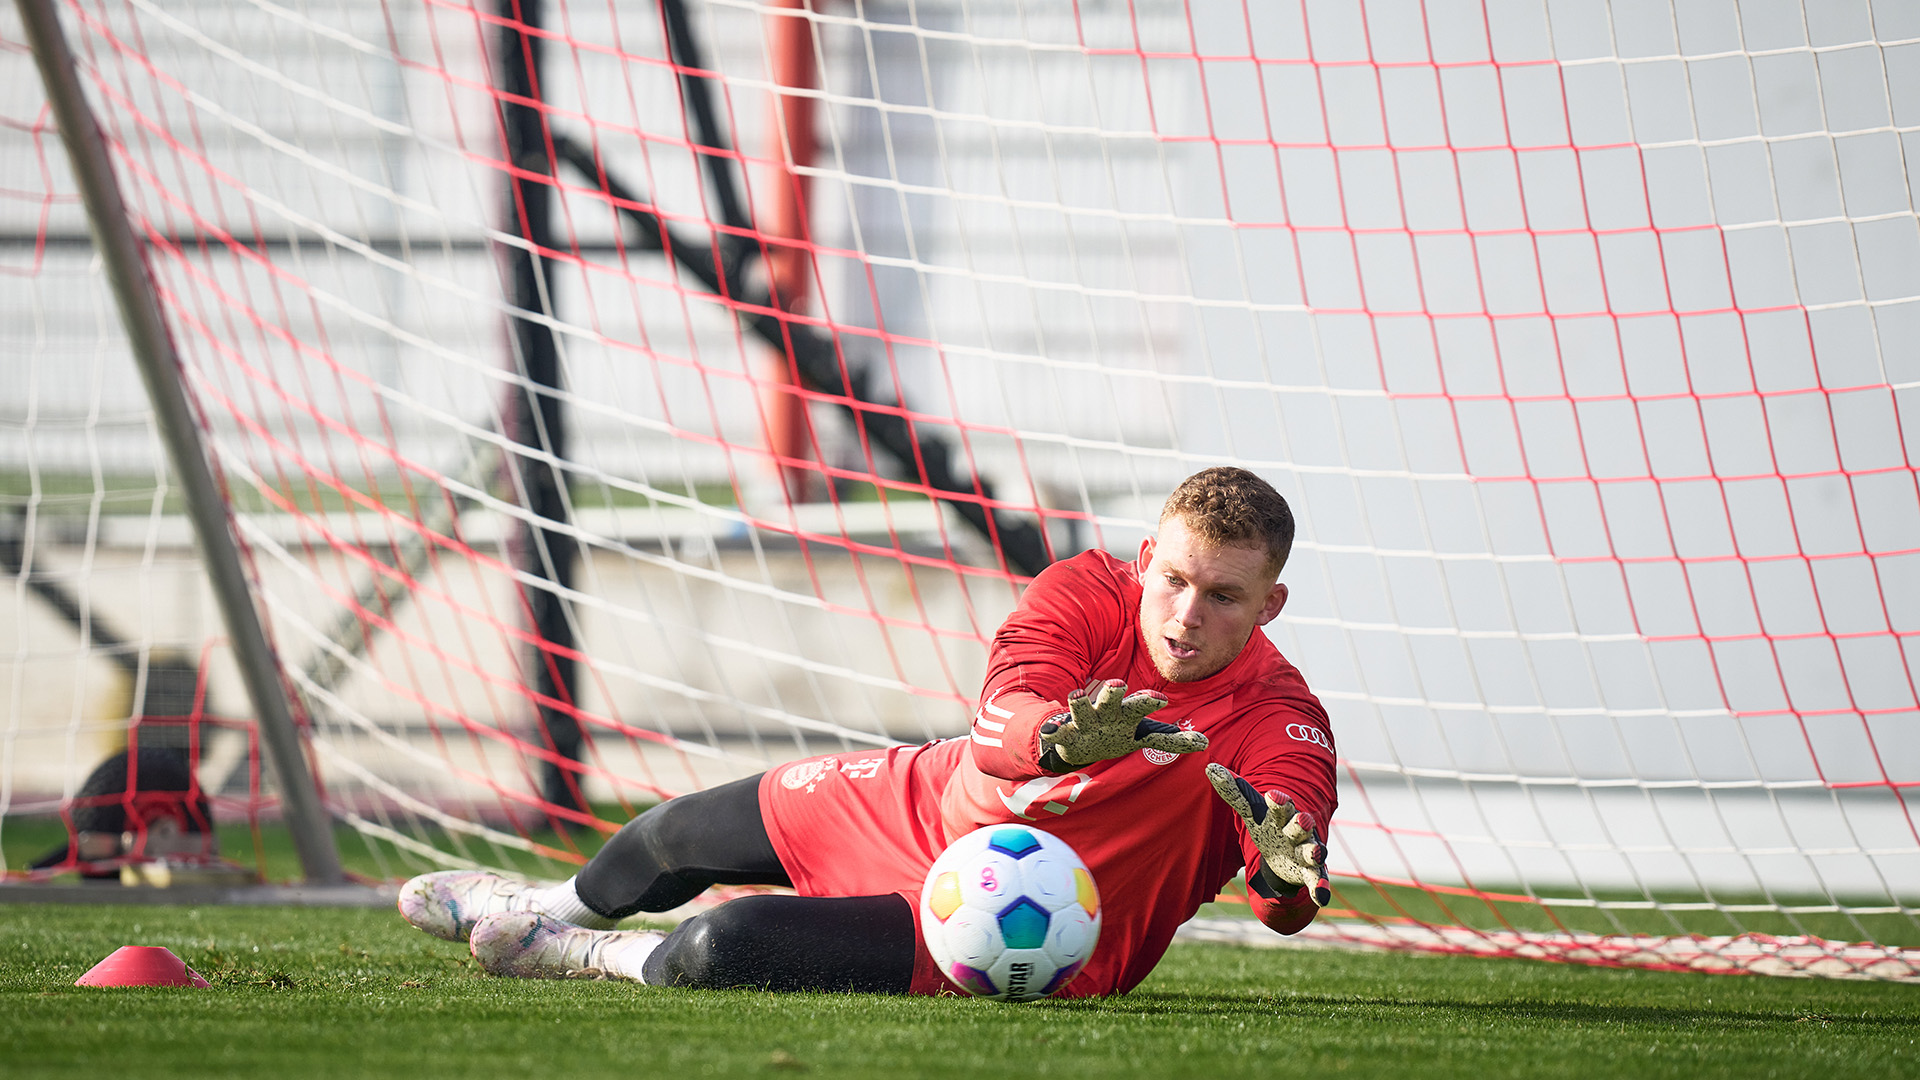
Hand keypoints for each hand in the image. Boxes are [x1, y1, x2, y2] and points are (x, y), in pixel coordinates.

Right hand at [1037, 679, 1204, 768]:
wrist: (1080, 741)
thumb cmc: (1116, 732)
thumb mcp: (1145, 735)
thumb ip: (1173, 739)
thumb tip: (1206, 742)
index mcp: (1126, 713)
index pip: (1140, 704)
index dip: (1149, 701)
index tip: (1161, 700)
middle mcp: (1106, 712)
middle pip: (1111, 699)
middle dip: (1114, 692)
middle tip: (1119, 685)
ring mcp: (1084, 721)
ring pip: (1081, 708)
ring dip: (1079, 702)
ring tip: (1077, 695)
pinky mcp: (1065, 732)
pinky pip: (1057, 732)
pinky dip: (1052, 730)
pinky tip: (1049, 731)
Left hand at [1205, 763, 1330, 906]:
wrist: (1284, 852)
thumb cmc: (1267, 826)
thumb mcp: (1250, 811)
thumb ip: (1233, 792)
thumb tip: (1209, 767)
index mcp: (1282, 815)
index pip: (1281, 805)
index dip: (1278, 802)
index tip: (1273, 796)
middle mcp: (1297, 832)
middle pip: (1301, 825)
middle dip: (1302, 823)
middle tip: (1304, 819)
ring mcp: (1305, 853)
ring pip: (1312, 851)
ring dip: (1314, 852)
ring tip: (1315, 854)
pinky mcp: (1309, 874)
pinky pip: (1317, 881)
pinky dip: (1320, 889)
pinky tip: (1321, 898)